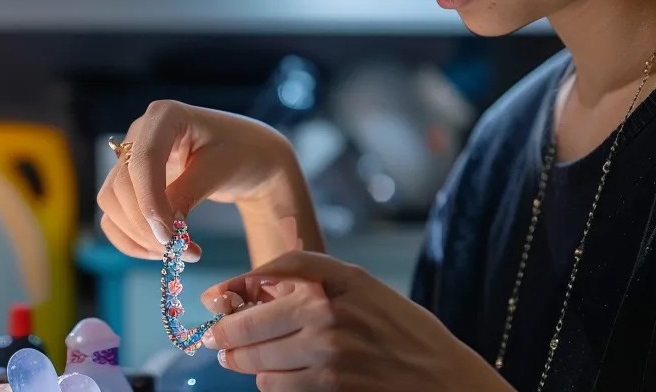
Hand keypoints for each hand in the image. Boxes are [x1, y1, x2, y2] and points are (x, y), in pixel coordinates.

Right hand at [96, 100, 300, 260]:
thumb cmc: (243, 153)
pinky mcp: (131, 182)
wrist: (251, 156)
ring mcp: (131, 158)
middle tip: (181, 251)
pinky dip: (130, 238)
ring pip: (111, 202)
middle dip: (146, 225)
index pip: (142, 160)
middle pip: (121, 186)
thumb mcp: (221, 170)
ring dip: (137, 235)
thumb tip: (160, 228)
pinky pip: (114, 214)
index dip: (149, 202)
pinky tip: (158, 252)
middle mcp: (140, 133)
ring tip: (176, 253)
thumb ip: (187, 194)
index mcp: (164, 115)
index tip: (169, 237)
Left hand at [198, 251, 511, 391]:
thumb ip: (304, 275)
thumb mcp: (359, 284)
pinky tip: (285, 376)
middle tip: (218, 341)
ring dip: (250, 364)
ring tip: (255, 360)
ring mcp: (327, 359)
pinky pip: (277, 388)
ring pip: (257, 365)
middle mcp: (325, 318)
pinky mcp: (330, 391)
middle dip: (225, 337)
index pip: (258, 283)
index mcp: (331, 285)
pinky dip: (272, 384)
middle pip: (246, 330)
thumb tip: (241, 286)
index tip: (213, 301)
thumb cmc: (400, 327)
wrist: (443, 378)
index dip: (228, 293)